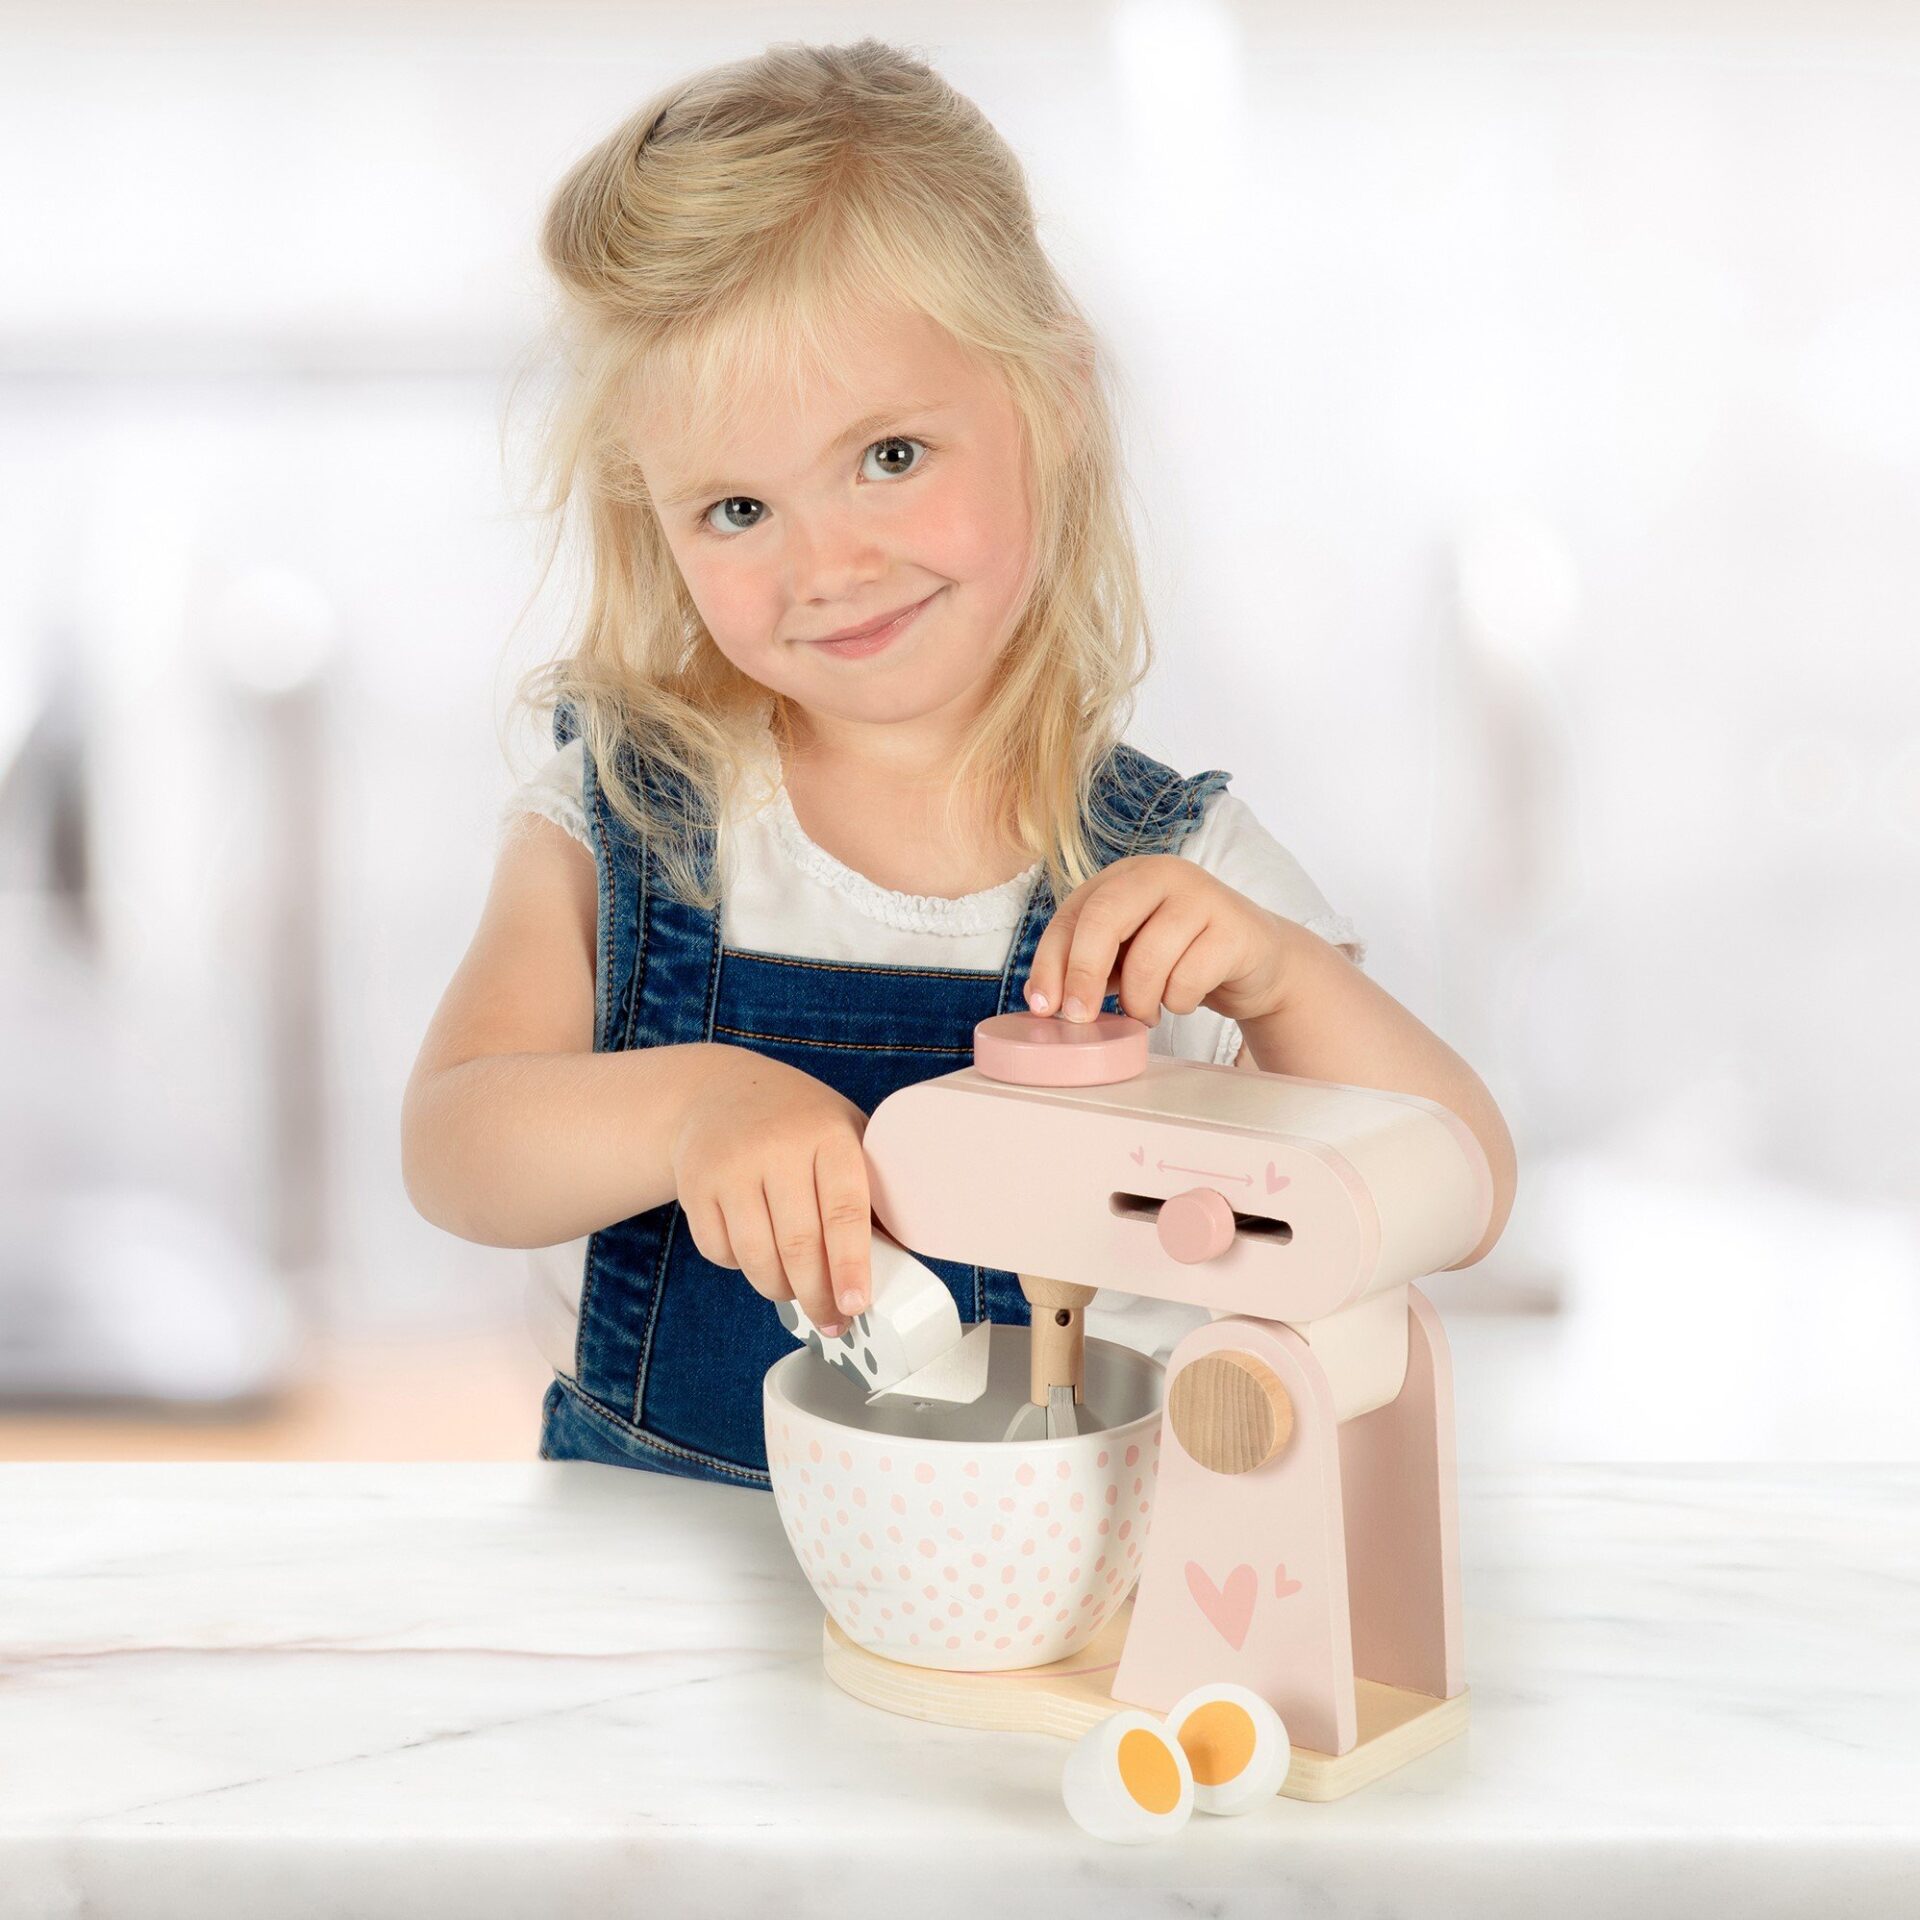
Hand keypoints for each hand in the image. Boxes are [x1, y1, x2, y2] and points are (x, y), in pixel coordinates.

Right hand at [669, 1051, 872, 1335]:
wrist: (719, 1091)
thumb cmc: (799, 1124)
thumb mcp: (844, 1135)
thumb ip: (870, 1188)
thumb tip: (901, 1260)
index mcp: (828, 1134)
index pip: (844, 1211)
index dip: (851, 1266)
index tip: (857, 1304)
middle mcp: (777, 1146)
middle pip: (798, 1245)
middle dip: (818, 1297)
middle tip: (833, 1321)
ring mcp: (730, 1165)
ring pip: (756, 1257)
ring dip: (780, 1289)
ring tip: (795, 1291)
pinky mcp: (694, 1184)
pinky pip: (719, 1251)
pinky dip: (740, 1267)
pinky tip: (756, 1252)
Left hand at [1020, 855, 1293, 1029]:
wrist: (1258, 963)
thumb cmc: (1182, 958)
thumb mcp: (1127, 957)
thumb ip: (1089, 966)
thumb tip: (1043, 1000)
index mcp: (1125, 876)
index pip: (1073, 913)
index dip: (1050, 961)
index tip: (1043, 1007)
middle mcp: (1162, 875)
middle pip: (1104, 918)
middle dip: (1083, 973)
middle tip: (1078, 1017)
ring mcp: (1202, 896)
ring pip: (1148, 956)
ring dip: (1139, 1000)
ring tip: (1146, 1012)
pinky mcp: (1235, 928)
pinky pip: (1189, 978)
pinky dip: (1177, 1002)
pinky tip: (1183, 1000)